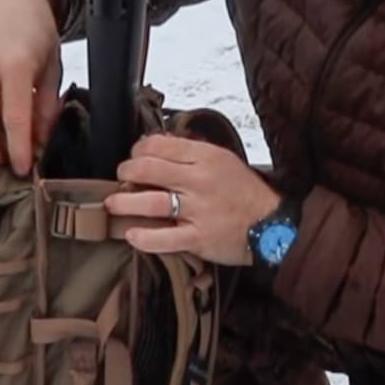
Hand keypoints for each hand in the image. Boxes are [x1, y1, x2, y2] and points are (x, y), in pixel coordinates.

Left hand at [103, 134, 280, 265]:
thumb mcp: (223, 160)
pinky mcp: (198, 238)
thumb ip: (192, 153)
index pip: (159, 145)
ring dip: (124, 202)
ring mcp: (198, 211)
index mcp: (206, 158)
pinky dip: (143, 237)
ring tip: (113, 205)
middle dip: (126, 172)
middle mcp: (200, 181)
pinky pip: (164, 239)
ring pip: (151, 202)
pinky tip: (131, 234)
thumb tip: (157, 147)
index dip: (138, 150)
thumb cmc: (245, 193)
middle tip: (121, 179)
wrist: (271, 225)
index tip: (134, 157)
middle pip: (148, 169)